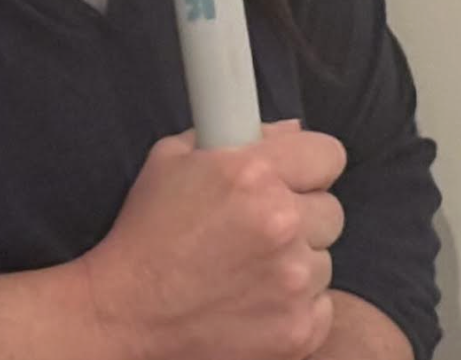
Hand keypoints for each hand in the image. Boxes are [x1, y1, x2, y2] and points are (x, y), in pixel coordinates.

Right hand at [76, 122, 345, 359]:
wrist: (129, 309)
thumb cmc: (147, 231)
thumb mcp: (172, 158)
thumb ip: (233, 134)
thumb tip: (290, 131)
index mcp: (252, 173)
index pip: (327, 155)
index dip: (310, 163)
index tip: (296, 174)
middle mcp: (280, 222)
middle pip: (331, 210)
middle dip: (301, 213)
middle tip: (261, 224)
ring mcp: (293, 281)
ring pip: (325, 260)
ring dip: (296, 260)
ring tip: (249, 265)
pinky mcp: (299, 329)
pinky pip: (322, 305)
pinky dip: (295, 303)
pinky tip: (255, 297)